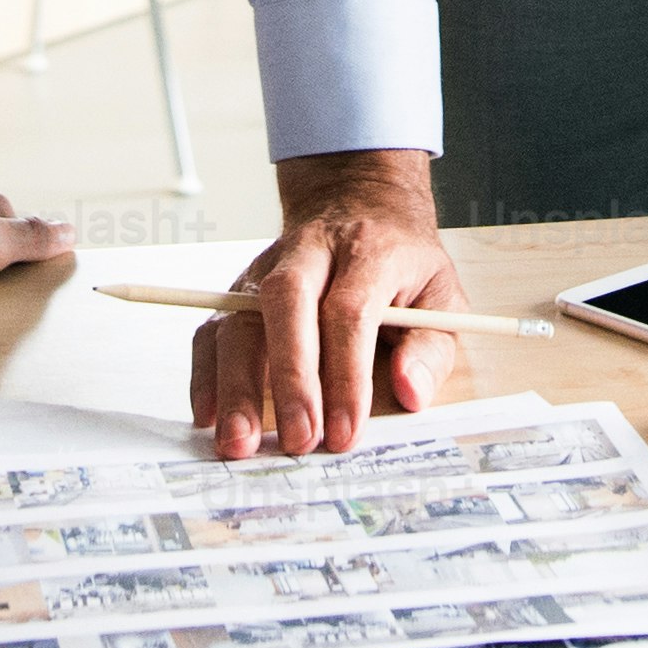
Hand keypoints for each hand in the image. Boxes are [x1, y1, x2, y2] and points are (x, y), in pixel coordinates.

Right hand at [192, 149, 466, 458]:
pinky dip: (205, 373)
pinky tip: (209, 416)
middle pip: (285, 303)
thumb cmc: (401, 264)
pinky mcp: (238, 291)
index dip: (346, 374)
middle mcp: (309, 253)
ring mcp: (265, 269)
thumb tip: (409, 391)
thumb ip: (430, 347)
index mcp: (368, 250)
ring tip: (240, 442)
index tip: (346, 431)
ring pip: (239, 318)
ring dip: (236, 384)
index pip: (350, 310)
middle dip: (288, 378)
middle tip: (297, 440)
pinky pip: (212, 329)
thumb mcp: (442, 296)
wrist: (358, 204)